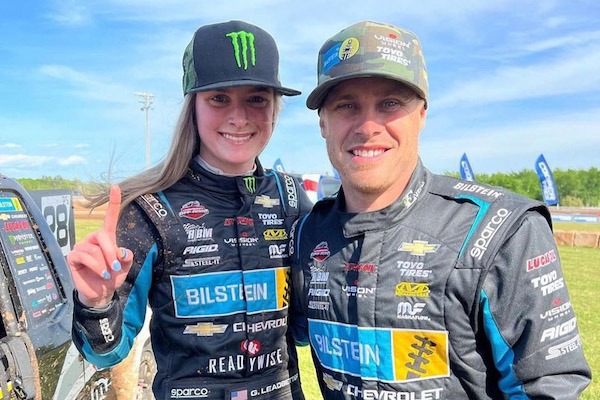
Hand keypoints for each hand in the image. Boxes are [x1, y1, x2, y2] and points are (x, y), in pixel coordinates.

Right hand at [66, 185, 132, 307]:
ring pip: (94, 250)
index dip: (113, 202)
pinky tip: (101, 273)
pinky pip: (85, 256)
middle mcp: (93, 239)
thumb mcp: (125, 266)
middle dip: (111, 252)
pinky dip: (96, 266)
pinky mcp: (73, 256)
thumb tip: (121, 251)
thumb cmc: (113, 276)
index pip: (110, 217)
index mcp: (106, 237)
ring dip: (104, 263)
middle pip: (102, 235)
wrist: (101, 293)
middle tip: (116, 266)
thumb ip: (127, 257)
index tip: (115, 187)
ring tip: (107, 273)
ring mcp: (82, 246)